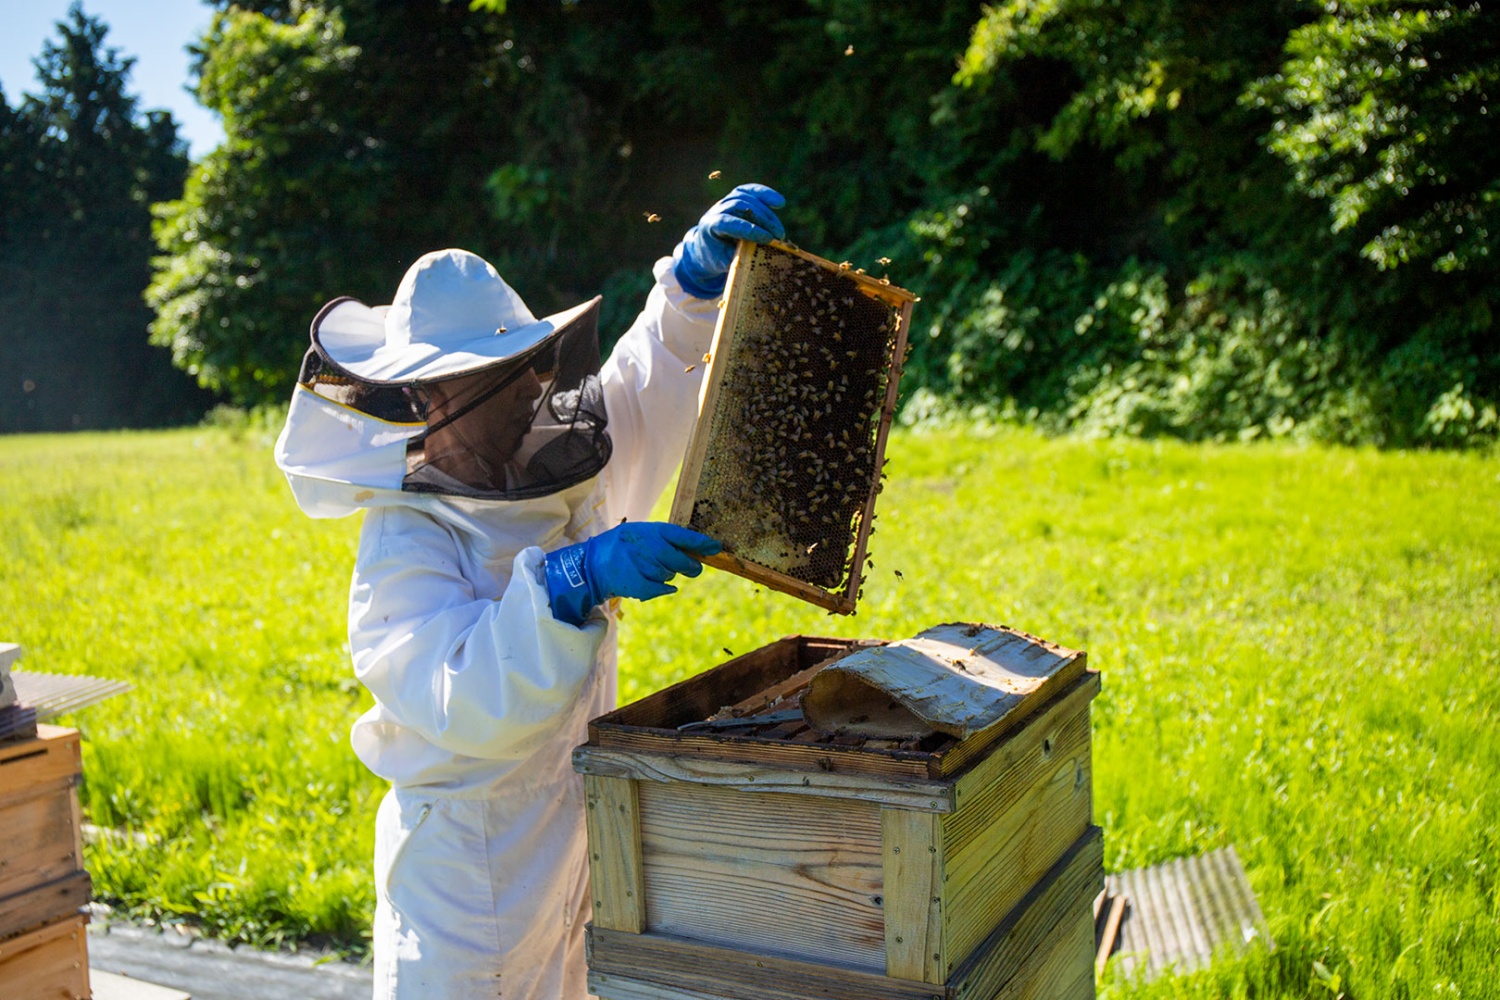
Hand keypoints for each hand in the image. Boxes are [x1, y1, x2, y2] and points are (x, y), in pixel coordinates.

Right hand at [544, 522, 721, 625]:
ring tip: (649, 569)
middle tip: (693, 569)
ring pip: (668, 575)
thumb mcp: (641, 533)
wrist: (592, 564)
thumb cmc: (623, 547)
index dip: (701, 543)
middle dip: (690, 566)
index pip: (681, 535)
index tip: (716, 547)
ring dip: (666, 575)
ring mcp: (641, 565)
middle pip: (680, 560)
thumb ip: (665, 539)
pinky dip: (662, 589)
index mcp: (650, 530)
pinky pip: (660, 589)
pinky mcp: (636, 583)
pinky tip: (655, 584)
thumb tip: (697, 552)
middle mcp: (647, 546)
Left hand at [672, 183, 786, 299]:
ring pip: (748, 198)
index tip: (767, 239)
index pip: (729, 222)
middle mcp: (717, 209)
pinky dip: (766, 195)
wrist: (709, 247)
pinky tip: (780, 203)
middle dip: (762, 221)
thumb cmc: (717, 256)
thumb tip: (757, 255)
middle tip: (778, 236)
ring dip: (767, 214)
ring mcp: (726, 200)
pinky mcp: (737, 195)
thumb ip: (737, 257)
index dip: (749, 229)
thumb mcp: (723, 262)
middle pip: (740, 206)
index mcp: (709, 225)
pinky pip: (752, 191)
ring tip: (779, 232)